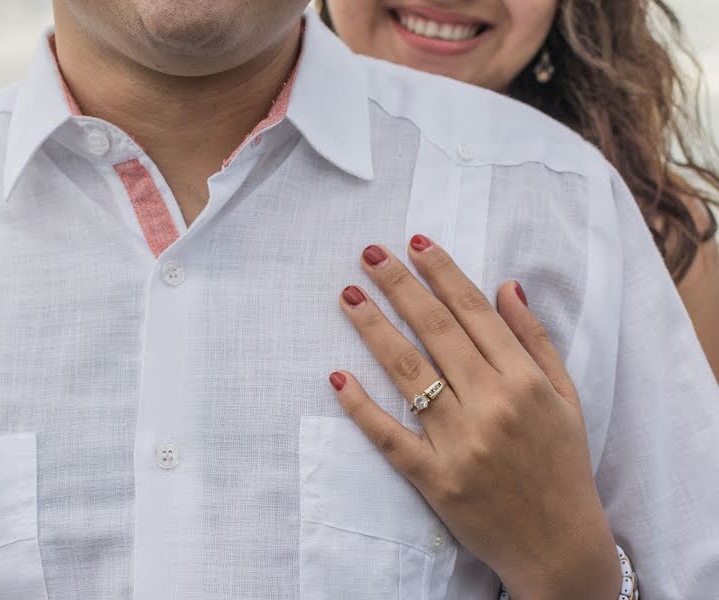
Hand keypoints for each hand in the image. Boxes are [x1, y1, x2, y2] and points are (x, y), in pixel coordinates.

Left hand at [329, 237, 621, 599]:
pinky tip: (338, 376)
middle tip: (370, 255)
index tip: (415, 243)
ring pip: (407, 372)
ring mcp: (459, 443)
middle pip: (434, 331)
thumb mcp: (565, 397)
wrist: (560, 546)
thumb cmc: (563, 464)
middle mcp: (491, 404)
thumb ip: (534, 339)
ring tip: (348, 296)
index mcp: (524, 380)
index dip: (442, 272)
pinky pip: (389, 436)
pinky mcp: (435, 478)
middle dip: (399, 286)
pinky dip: (361, 407)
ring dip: (373, 328)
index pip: (473, 311)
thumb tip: (507, 285)